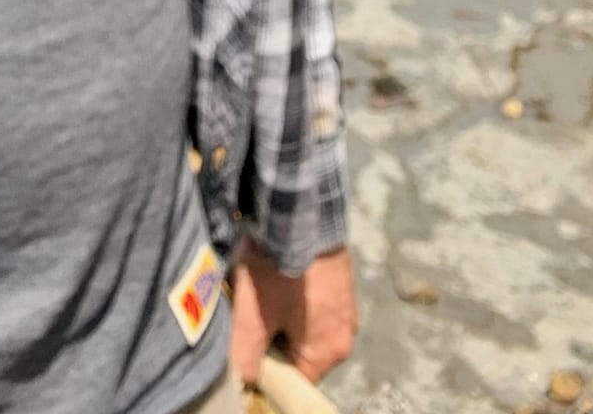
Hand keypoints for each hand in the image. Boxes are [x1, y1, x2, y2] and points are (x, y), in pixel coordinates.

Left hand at [229, 240, 356, 385]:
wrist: (301, 213)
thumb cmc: (279, 271)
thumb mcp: (253, 317)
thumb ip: (246, 356)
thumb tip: (244, 378)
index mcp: (329, 353)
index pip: (296, 379)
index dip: (269, 367)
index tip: (250, 342)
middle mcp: (346, 335)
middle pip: (302, 352)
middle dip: (275, 336)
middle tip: (254, 310)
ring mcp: (348, 307)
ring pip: (307, 324)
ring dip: (285, 313)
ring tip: (264, 287)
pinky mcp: (343, 280)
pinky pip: (315, 301)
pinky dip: (296, 293)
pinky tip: (279, 271)